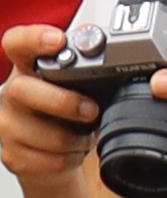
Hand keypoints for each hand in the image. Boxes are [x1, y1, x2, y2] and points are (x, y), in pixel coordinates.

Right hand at [0, 29, 84, 182]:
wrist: (58, 154)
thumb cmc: (74, 113)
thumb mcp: (84, 86)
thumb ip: (92, 70)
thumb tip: (123, 57)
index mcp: (29, 68)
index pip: (18, 43)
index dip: (33, 39)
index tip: (58, 40)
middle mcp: (12, 93)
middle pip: (21, 90)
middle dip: (63, 102)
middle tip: (92, 110)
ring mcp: (7, 124)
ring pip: (35, 131)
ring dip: (72, 138)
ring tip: (85, 135)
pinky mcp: (12, 154)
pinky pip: (42, 159)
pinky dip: (67, 158)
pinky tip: (72, 151)